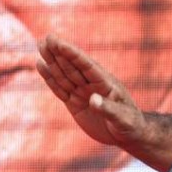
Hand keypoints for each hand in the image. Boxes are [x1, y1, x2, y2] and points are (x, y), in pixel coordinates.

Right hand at [36, 33, 148, 148]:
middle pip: (73, 66)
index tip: (60, 43)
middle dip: (60, 53)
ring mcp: (83, 93)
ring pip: (64, 74)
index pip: (87, 66)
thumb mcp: (123, 118)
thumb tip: (93, 99)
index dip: (73, 54)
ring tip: (41, 45)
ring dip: (52, 61)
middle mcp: (93, 84)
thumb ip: (108, 109)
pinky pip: (59, 88)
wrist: (128, 133)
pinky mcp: (74, 103)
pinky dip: (50, 78)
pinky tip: (42, 65)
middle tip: (46, 38)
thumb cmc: (130, 124)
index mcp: (106, 83)